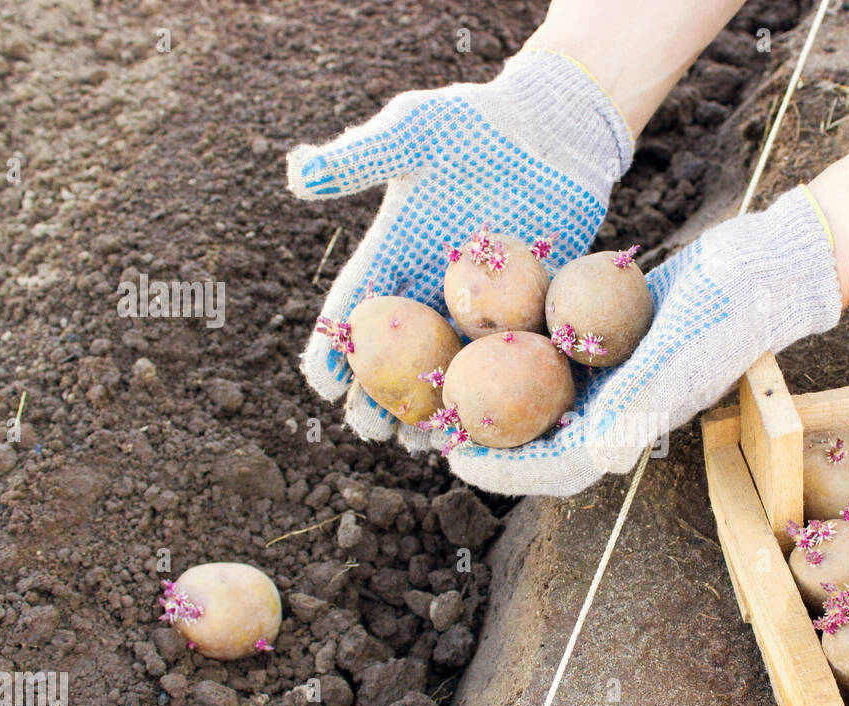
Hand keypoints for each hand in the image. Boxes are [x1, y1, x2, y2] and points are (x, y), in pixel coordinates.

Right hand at [286, 50, 632, 448]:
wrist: (553, 125)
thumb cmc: (477, 120)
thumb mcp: (413, 130)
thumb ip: (360, 157)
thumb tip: (295, 173)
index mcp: (397, 249)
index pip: (358, 304)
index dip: (336, 343)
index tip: (319, 382)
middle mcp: (434, 284)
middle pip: (400, 349)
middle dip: (379, 392)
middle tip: (367, 430)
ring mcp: (484, 301)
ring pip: (450, 364)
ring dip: (433, 404)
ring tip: (420, 444)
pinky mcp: (530, 304)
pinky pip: (508, 356)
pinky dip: (497, 391)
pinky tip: (489, 423)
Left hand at [444, 186, 843, 495]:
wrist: (762, 267)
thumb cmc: (727, 314)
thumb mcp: (680, 357)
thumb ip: (636, 404)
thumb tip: (591, 452)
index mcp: (630, 425)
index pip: (556, 466)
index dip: (504, 469)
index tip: (455, 459)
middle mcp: (616, 407)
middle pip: (538, 438)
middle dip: (488, 437)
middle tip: (435, 423)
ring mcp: (612, 373)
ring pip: (540, 397)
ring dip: (496, 394)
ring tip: (446, 379)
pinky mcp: (609, 337)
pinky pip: (553, 352)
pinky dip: (517, 347)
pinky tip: (479, 324)